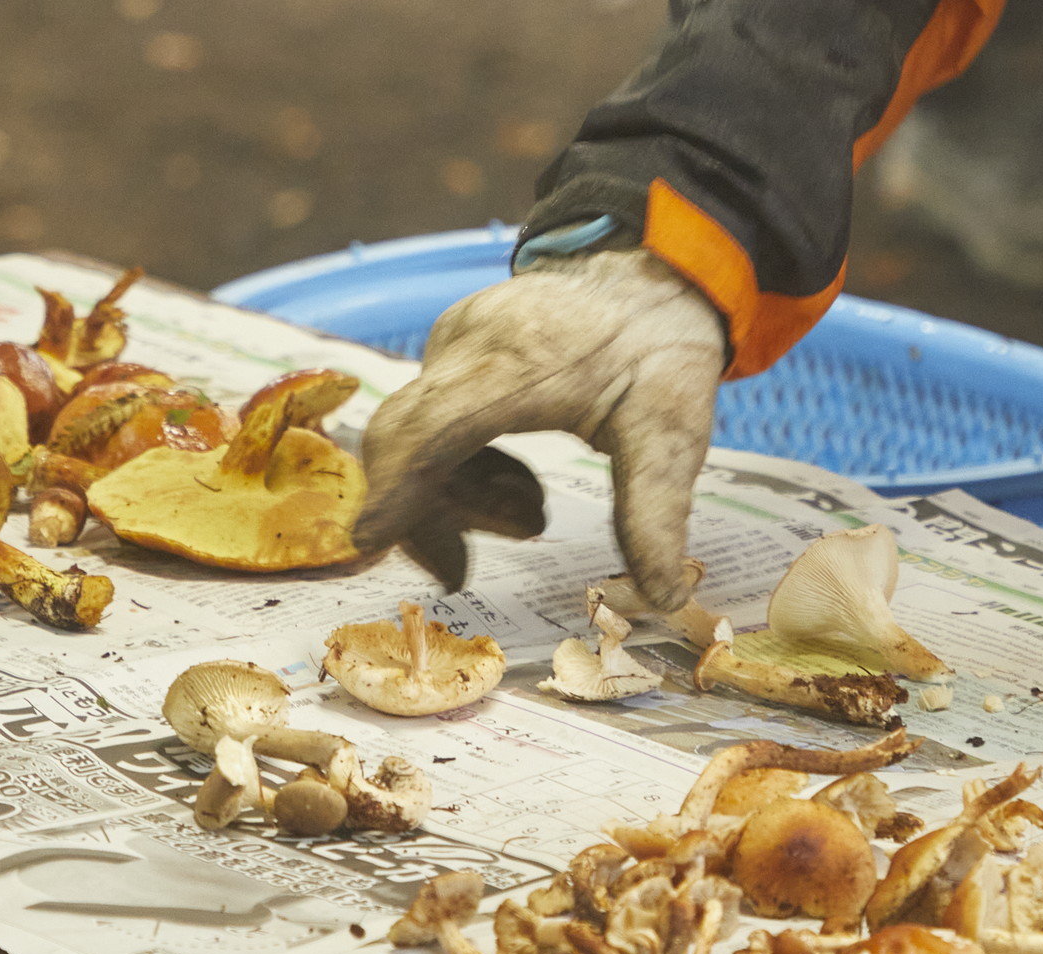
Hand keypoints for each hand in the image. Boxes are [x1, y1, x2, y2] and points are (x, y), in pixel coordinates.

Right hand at [353, 250, 725, 612]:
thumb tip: (660, 597)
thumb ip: (655, 517)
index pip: (425, 430)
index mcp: (515, 363)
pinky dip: (462, 464)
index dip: (394, 491)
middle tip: (463, 571)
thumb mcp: (672, 432)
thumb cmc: (658, 343)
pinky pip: (431, 417)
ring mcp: (454, 342)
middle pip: (403, 440)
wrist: (652, 267)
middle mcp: (466, 344)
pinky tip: (519, 483)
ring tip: (530, 517)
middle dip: (426, 513)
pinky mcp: (455, 349)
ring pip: (416, 434)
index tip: (370, 543)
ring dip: (457, 493)